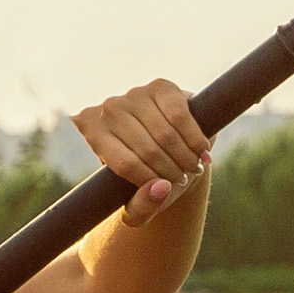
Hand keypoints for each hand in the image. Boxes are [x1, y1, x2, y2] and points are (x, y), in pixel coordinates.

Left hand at [72, 77, 213, 221]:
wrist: (168, 144)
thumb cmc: (146, 174)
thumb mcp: (138, 201)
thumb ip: (143, 206)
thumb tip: (161, 188)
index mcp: (91, 131)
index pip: (125, 164)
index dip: (151, 182)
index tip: (166, 190)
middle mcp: (108, 108)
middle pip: (148, 150)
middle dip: (172, 172)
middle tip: (184, 180)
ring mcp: (133, 93)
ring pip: (166, 135)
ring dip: (186, 157)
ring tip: (192, 168)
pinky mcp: (161, 86)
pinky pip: (181, 117)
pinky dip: (195, 139)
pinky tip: (201, 151)